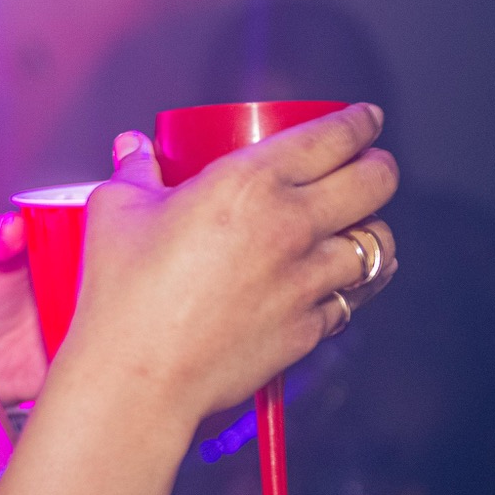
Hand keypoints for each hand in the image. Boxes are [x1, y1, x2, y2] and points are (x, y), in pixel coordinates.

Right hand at [52, 108, 399, 426]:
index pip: (332, 137)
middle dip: (378, 165)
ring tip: (360, 224)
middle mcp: (292, 225)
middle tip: (369, 163)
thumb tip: (134, 149)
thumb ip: (136, 170)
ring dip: (373, 228)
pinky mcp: (310, 326)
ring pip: (378, 243)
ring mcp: (307, 280)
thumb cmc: (124, 293)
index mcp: (249, 182)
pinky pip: (353, 297)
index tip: (364, 119)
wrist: (139, 376)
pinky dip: (354, 283)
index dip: (359, 122)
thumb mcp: (116, 211)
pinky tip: (340, 278)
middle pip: (375, 182)